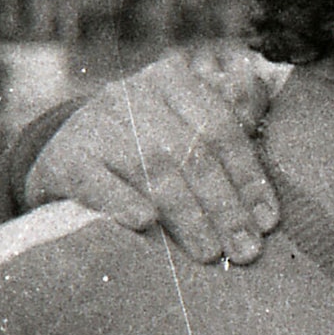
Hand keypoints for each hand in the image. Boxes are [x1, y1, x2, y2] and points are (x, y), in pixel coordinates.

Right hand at [25, 46, 285, 262]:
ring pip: (151, 170)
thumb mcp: (185, 121)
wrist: (67, 154)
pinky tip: (145, 224)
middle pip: (191, 153)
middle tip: (245, 250)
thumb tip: (260, 88)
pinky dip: (121, 201)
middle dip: (224, 207)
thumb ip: (227, 112)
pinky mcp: (65, 156)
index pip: (221, 128)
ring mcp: (96, 123)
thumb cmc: (144, 142)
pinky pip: (96, 181)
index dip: (248, 177)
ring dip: (186, 216)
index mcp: (173, 81)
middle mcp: (133, 94)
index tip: (268, 221)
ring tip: (209, 253)